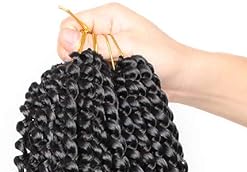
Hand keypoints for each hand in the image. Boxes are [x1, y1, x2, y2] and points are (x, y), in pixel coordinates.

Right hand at [57, 3, 189, 95]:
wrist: (181, 78)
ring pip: (82, 57)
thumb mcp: (126, 47)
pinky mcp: (112, 65)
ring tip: (104, 75)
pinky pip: (94, 70)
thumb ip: (95, 45)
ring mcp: (108, 48)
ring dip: (87, 68)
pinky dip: (96, 77)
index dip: (68, 41)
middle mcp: (106, 29)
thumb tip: (64, 39)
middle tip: (93, 69)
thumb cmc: (163, 57)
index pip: (71, 23)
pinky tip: (106, 82)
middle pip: (72, 40)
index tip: (76, 57)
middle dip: (76, 55)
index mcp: (108, 16)